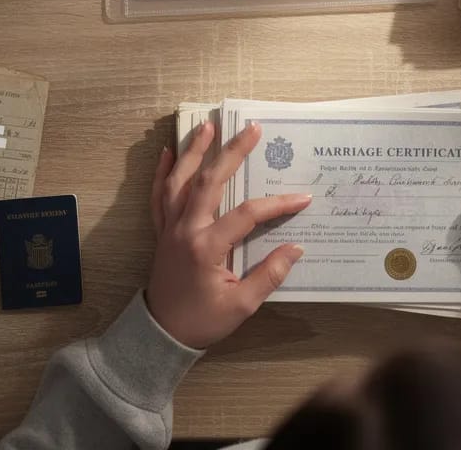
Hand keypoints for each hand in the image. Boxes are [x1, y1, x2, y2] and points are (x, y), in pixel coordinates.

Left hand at [146, 120, 311, 348]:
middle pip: (208, 182)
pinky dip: (162, 172)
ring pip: (179, 181)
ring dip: (193, 151)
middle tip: (251, 129)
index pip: (247, 215)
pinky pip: (158, 195)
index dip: (277, 204)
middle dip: (231, 152)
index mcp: (207, 247)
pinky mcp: (161, 232)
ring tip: (207, 126)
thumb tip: (295, 249)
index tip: (302, 198)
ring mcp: (170, 228)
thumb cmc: (202, 321)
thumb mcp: (241, 306)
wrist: (160, 334)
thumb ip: (269, 275)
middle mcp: (186, 230)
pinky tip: (167, 153)